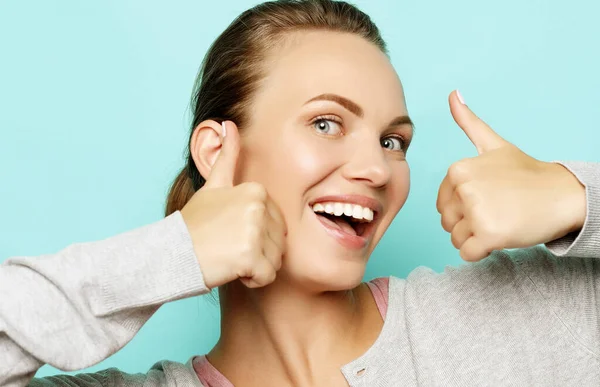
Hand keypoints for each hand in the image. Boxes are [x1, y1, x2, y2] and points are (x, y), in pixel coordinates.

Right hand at [181, 121, 286, 287]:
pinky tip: (232, 270)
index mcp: (256, 191)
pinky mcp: (250, 256)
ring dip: (255, 267)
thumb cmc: (194, 225)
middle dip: (257, 252)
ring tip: (229, 257)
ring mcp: (255, 230)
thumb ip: (227, 157)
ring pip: (275, 261)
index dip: (256, 235)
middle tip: (228, 247)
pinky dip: (252, 281)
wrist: (171, 253)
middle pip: (278, 242)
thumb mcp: (213, 186)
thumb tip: (228, 123)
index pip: (276, 224)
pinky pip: (267, 277)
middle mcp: (258, 207)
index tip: (230, 232)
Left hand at [436, 91, 585, 261]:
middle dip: (468, 223)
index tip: (489, 197)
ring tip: (500, 221)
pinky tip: (501, 236)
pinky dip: (482, 252)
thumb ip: (469, 122)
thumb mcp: (494, 144)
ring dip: (475, 238)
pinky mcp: (489, 234)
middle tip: (496, 210)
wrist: (562, 194)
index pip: (442, 203)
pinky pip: (467, 254)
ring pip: (455, 239)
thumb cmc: (526, 173)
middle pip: (447, 222)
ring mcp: (476, 211)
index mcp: (458, 169)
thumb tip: (452, 93)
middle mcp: (464, 188)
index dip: (464, 207)